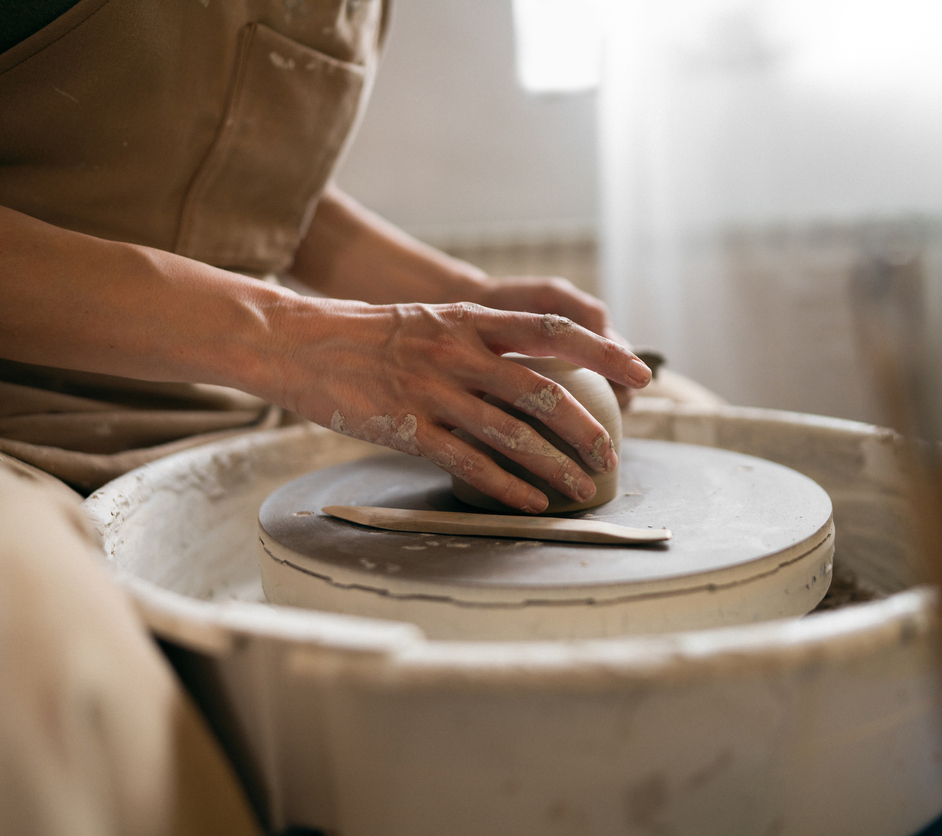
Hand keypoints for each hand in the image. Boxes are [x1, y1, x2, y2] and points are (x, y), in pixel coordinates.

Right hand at [273, 297, 652, 512]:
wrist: (300, 343)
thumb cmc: (368, 335)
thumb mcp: (432, 320)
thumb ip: (480, 339)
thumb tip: (530, 367)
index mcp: (471, 318)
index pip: (554, 331)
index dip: (604, 351)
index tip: (641, 374)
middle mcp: (459, 352)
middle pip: (544, 391)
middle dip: (587, 429)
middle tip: (611, 454)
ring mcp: (433, 391)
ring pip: (513, 434)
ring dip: (555, 466)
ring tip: (582, 488)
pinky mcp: (407, 428)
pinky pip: (469, 463)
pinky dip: (507, 486)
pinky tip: (532, 503)